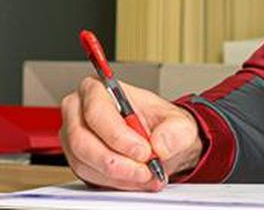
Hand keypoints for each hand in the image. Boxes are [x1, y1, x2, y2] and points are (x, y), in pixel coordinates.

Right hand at [59, 76, 203, 190]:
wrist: (159, 142)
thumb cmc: (160, 124)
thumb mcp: (179, 123)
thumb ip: (176, 130)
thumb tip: (160, 144)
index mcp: (98, 90)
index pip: (97, 112)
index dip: (118, 135)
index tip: (143, 151)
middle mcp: (79, 113)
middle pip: (82, 141)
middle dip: (116, 161)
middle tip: (144, 171)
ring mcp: (74, 138)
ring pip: (84, 163)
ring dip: (117, 175)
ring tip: (145, 176)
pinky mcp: (78, 160)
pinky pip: (89, 176)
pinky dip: (115, 182)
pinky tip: (136, 180)